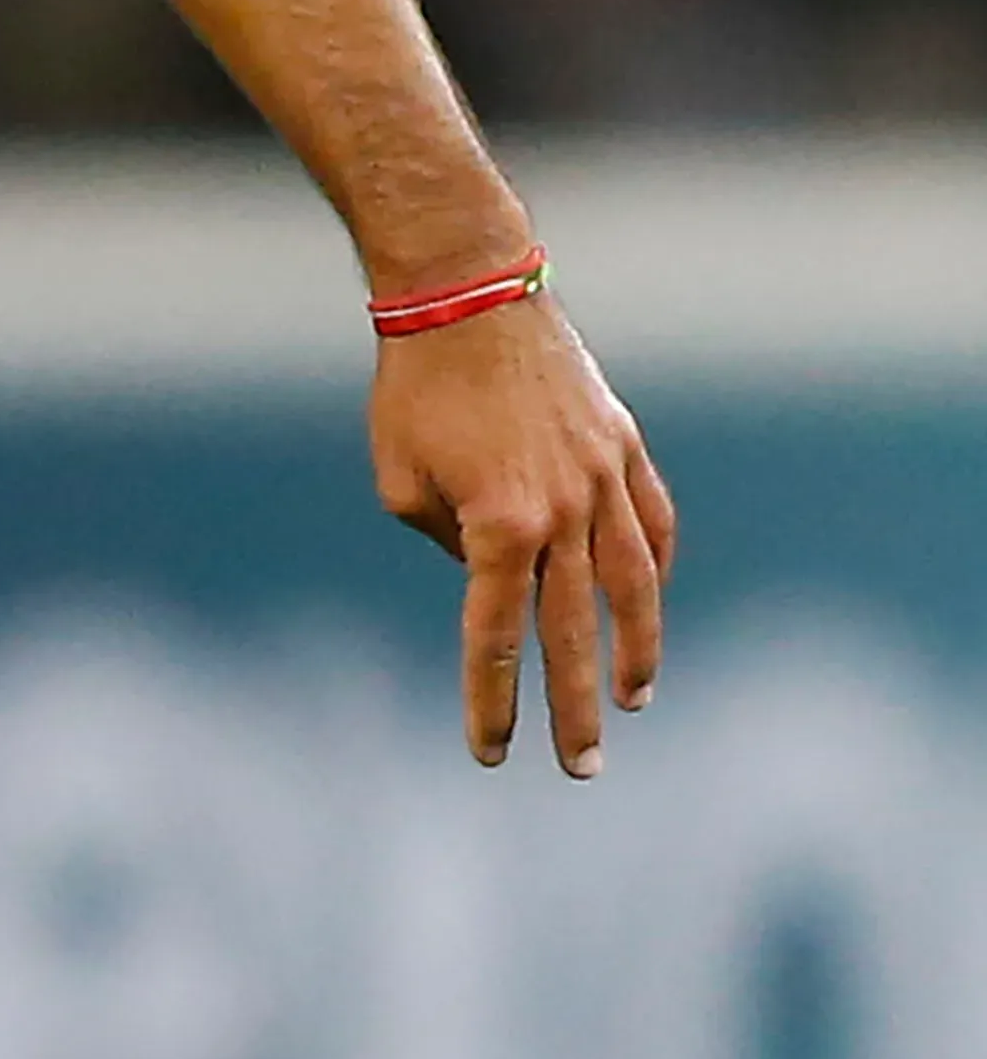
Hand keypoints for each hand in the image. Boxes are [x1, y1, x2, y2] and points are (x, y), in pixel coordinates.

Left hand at [369, 300, 672, 777]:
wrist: (467, 290)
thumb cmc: (415, 388)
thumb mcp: (401, 480)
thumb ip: (447, 542)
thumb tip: (490, 575)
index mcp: (498, 526)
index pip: (496, 638)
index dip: (492, 701)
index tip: (491, 753)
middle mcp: (563, 511)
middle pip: (573, 632)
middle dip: (574, 708)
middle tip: (581, 768)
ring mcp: (604, 477)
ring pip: (635, 585)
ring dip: (638, 649)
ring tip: (635, 700)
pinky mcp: (623, 446)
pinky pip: (651, 525)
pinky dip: (656, 569)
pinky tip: (652, 604)